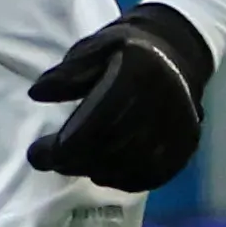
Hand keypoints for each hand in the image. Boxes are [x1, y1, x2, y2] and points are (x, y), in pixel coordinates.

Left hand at [25, 3, 211, 192]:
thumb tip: (38, 94)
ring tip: (76, 164)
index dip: (63, 146)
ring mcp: (180, 125)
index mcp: (139, 72)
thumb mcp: (94, 47)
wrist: (178, 49)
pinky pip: (154, 174)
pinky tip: (103, 171)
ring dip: (97, 171)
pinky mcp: (187, 143)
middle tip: (53, 162)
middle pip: (112, 148)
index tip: (38, 153)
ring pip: (132, 166)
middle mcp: (164, 101)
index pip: (95, 123)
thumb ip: (67, 72)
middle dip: (75, 161)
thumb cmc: (128, 49)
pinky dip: (124, 180)